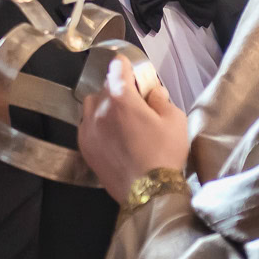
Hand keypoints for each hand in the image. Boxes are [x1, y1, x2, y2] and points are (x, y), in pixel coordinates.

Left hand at [77, 59, 190, 200]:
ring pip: (92, 104)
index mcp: (122, 98)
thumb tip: (152, 91)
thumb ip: (161, 98)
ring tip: (120, 118)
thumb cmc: (164, 154)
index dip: (126, 65)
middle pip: (106, 86)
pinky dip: (97, 123)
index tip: (131, 69)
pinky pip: (87, 124)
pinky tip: (112, 134)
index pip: (117, 67)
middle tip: (135, 100)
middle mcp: (100, 109)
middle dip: (119, 88)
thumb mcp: (175, 120)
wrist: (148, 192)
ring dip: (104, 104)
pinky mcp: (84, 146)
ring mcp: (89, 128)